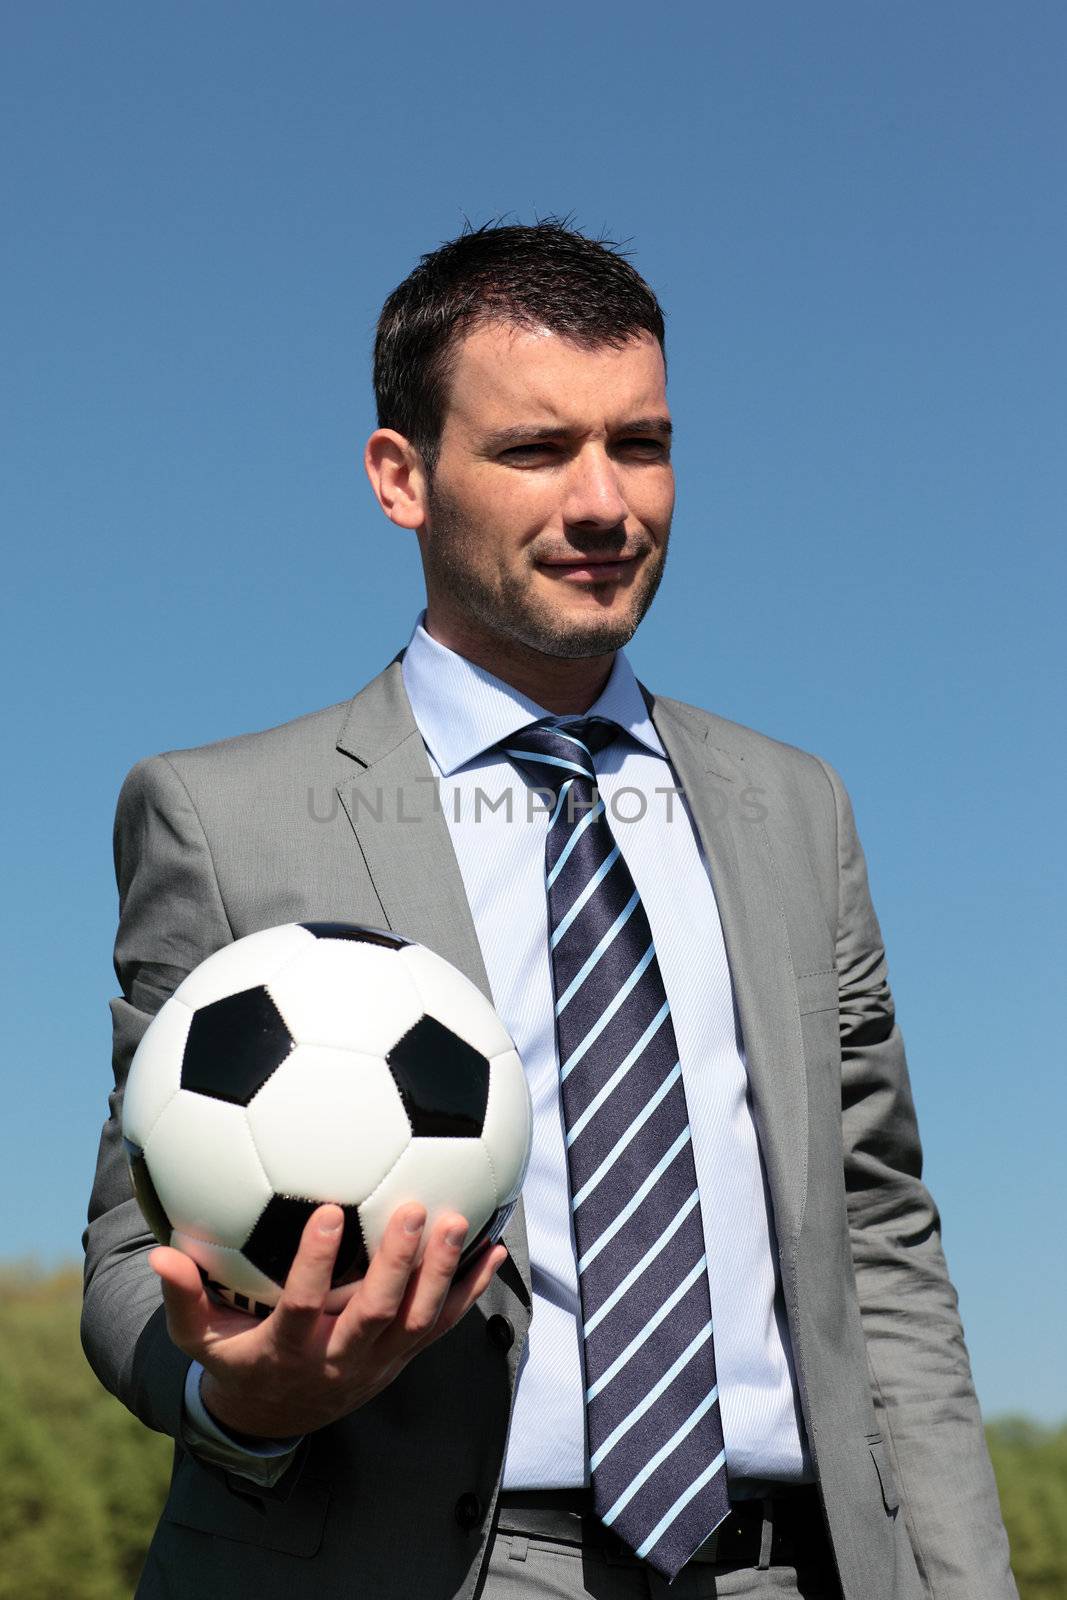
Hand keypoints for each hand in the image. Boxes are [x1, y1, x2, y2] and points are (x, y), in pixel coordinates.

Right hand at [150, 1203, 506, 1439]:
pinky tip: (492, 1249)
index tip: (326, 1210)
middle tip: (414, 1207)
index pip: (303, 1307)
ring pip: (417, 1321)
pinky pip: (443, 1325)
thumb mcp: (201, 1338)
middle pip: (375, 1314)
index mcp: (287, 1351)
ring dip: (441, 1272)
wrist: (278, 1417)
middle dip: (398, 1263)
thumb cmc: (235, 1357)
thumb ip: (184, 1298)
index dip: (314, 1265)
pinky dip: (470, 1290)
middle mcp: (338, 1360)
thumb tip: (160, 1254)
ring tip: (458, 1219)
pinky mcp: (404, 1358)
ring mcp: (378, 1363)